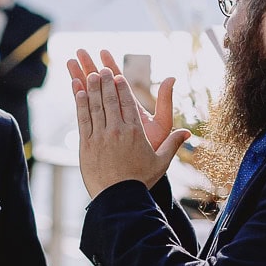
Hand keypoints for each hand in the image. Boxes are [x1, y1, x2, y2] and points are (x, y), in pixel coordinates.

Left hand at [68, 53, 188, 197]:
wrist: (119, 198)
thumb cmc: (140, 181)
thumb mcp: (161, 162)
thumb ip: (172, 144)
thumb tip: (187, 133)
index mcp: (135, 132)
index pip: (128, 102)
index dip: (121, 86)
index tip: (116, 74)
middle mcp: (117, 131)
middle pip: (110, 100)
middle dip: (105, 81)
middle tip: (101, 67)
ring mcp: (100, 137)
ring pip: (95, 107)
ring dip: (91, 88)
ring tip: (88, 74)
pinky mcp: (86, 145)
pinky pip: (82, 120)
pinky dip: (80, 105)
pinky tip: (78, 93)